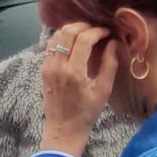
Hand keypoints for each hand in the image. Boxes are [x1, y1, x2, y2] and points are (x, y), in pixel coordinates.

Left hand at [39, 21, 118, 155]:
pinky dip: (61, 39)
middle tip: (96, 30)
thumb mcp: (103, 91)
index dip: (97, 32)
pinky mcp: (43, 69)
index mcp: (74, 72)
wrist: (63, 130)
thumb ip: (109, 65)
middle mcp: (58, 66)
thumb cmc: (86, 114)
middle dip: (83, 26)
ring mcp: (48, 66)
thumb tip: (112, 43)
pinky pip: (50, 46)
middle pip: (67, 32)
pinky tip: (72, 43)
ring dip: (71, 30)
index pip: (84, 39)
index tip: (106, 32)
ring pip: (56, 36)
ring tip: (85, 34)